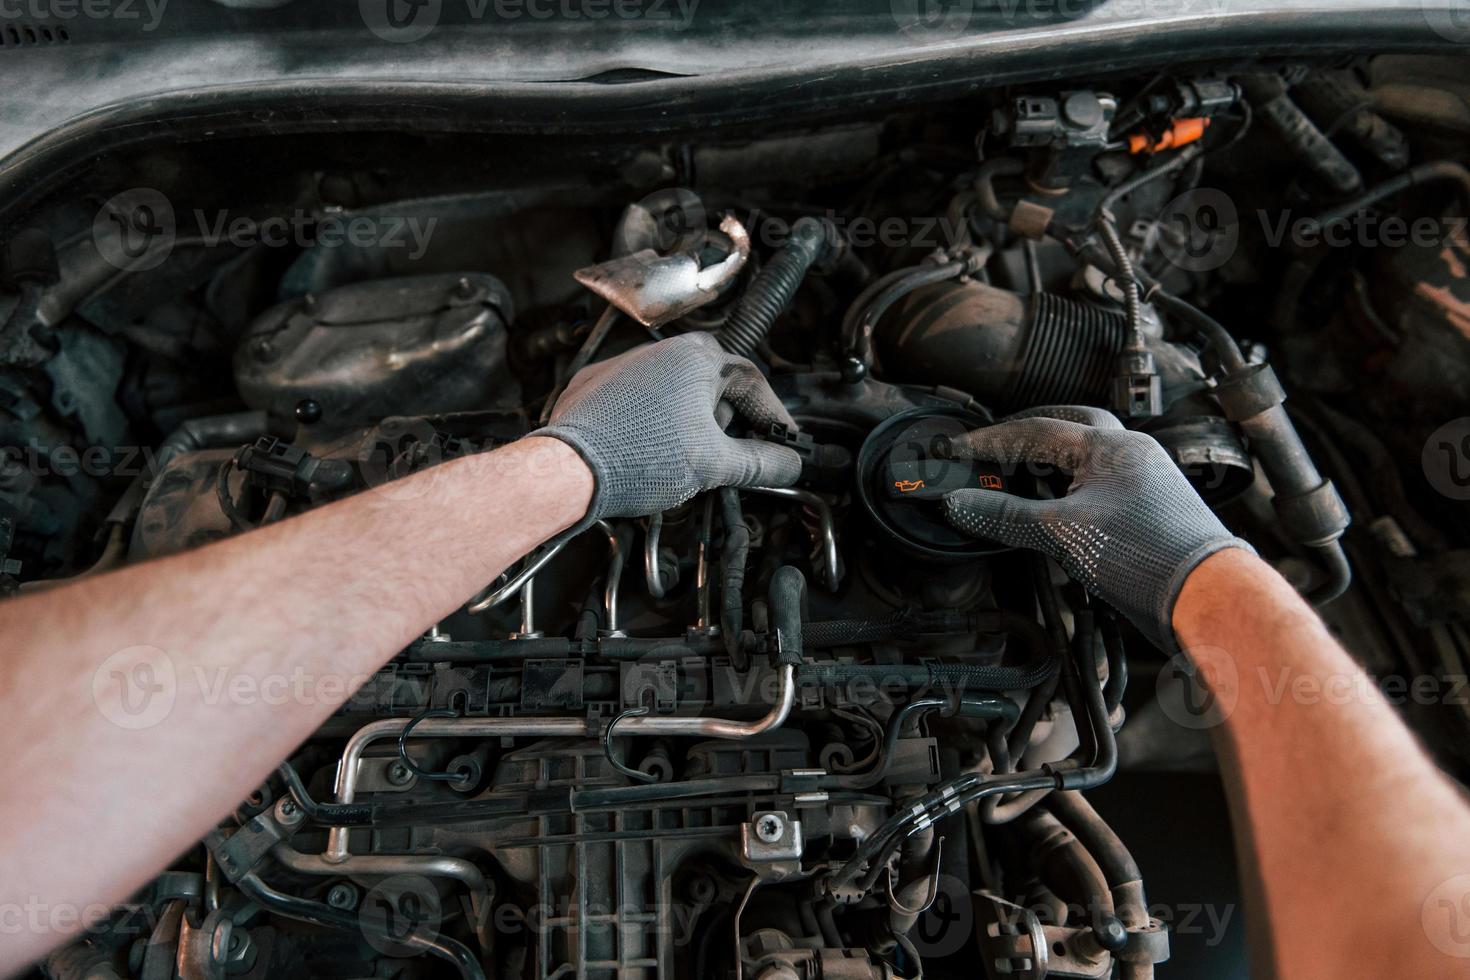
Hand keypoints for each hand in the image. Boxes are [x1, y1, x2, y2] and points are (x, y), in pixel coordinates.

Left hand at [537, 332, 802, 519]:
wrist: (569, 470)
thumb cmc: (638, 457)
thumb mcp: (716, 465)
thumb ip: (761, 462)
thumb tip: (787, 463)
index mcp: (697, 357)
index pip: (752, 384)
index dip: (772, 418)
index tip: (783, 442)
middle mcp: (660, 351)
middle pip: (714, 390)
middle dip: (723, 426)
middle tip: (725, 460)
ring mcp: (624, 367)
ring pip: (676, 397)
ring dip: (687, 427)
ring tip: (678, 463)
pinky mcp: (596, 388)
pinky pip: (639, 404)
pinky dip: (650, 426)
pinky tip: (647, 454)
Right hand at [940, 406, 1249, 647]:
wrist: (1204, 595)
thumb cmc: (1147, 556)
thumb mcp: (1060, 534)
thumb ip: (1005, 515)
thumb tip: (961, 504)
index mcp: (1109, 446)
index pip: (1035, 431)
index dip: (990, 441)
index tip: (957, 451)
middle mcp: (1131, 452)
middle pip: (1069, 424)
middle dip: (1028, 433)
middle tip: (994, 445)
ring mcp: (1145, 478)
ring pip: (1088, 454)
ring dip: (1052, 460)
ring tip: (1019, 476)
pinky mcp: (1151, 506)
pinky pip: (1102, 481)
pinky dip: (1072, 485)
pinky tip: (1057, 507)